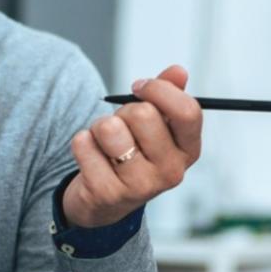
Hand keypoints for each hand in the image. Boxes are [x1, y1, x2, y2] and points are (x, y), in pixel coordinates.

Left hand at [64, 64, 203, 227]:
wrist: (104, 200)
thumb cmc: (134, 151)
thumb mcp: (155, 124)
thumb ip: (167, 94)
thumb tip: (178, 71)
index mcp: (188, 150)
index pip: (187, 111)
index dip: (159, 90)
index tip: (139, 87)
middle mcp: (171, 172)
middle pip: (143, 114)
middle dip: (123, 111)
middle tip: (122, 127)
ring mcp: (140, 187)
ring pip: (109, 128)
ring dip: (100, 126)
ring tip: (105, 142)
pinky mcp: (107, 194)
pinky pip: (83, 144)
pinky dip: (82, 143)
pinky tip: (92, 158)